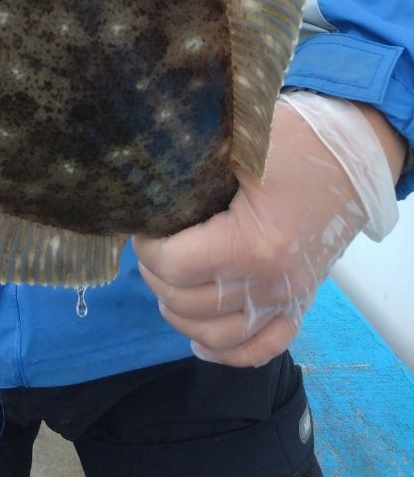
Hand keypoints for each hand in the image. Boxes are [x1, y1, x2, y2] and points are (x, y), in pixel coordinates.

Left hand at [133, 93, 399, 368]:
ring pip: (217, 335)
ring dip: (180, 314)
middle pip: (189, 303)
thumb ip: (191, 168)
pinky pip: (261, 347)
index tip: (144, 224)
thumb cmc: (292, 143)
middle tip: (152, 245)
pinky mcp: (299, 302)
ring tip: (166, 283)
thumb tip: (143, 186)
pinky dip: (227, 351)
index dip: (148, 247)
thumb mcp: (237, 144)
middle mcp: (271, 282)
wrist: (350, 158)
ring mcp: (288, 298)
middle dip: (156, 276)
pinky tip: (201, 340)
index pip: (176, 266)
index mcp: (253, 243)